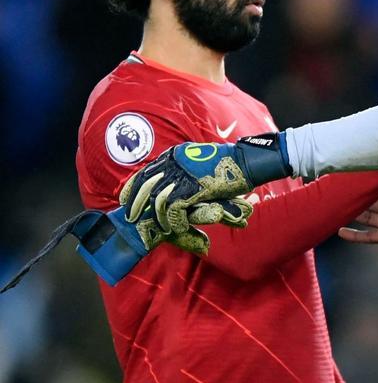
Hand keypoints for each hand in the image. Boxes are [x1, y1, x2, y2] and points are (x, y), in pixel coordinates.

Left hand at [118, 133, 289, 253]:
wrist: (247, 162)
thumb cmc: (227, 165)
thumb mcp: (198, 162)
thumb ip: (181, 171)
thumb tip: (169, 187)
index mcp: (173, 155)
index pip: (144, 172)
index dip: (132, 189)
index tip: (125, 202)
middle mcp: (174, 162)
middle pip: (144, 186)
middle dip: (136, 204)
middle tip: (133, 218)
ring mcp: (182, 174)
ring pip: (157, 200)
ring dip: (159, 217)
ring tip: (164, 227)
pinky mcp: (193, 187)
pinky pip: (174, 208)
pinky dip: (174, 221)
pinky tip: (178, 227)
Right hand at [339, 165, 377, 245]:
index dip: (368, 186)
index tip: (354, 180)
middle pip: (371, 204)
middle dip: (357, 199)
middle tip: (339, 193)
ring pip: (367, 218)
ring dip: (353, 214)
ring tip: (335, 208)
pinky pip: (371, 236)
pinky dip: (356, 235)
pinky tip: (341, 231)